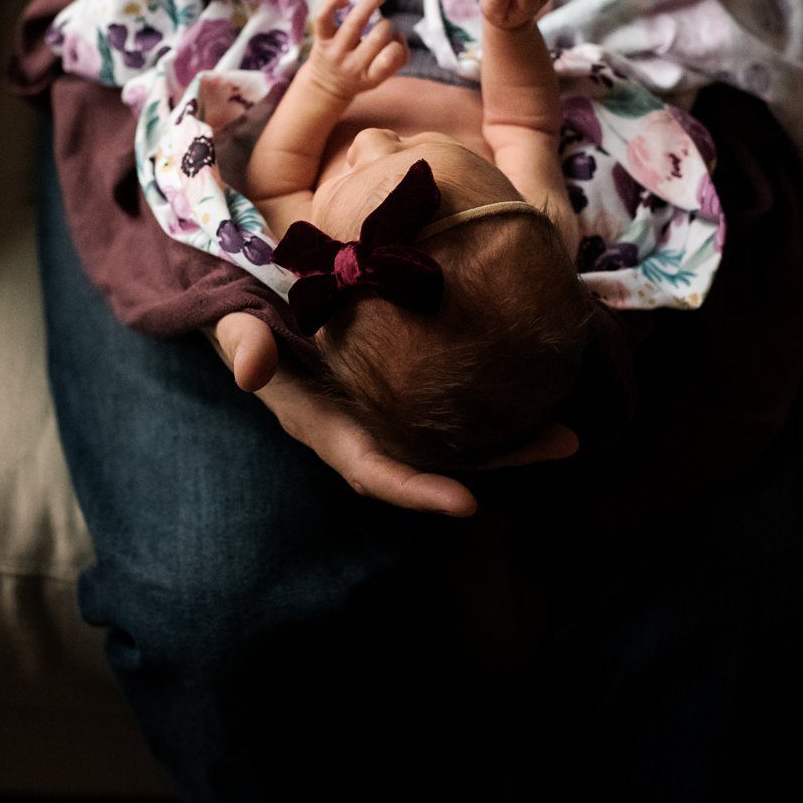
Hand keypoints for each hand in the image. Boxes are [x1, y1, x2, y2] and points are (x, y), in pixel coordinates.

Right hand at [210, 313, 586, 514]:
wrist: (251, 299)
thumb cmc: (243, 314)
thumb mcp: (233, 321)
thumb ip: (240, 340)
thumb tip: (250, 370)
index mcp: (322, 424)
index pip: (371, 469)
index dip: (416, 489)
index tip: (466, 503)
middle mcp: (364, 427)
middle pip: (434, 461)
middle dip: (496, 462)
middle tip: (563, 443)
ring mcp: (389, 411)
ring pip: (455, 435)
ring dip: (511, 436)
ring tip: (569, 427)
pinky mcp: (407, 385)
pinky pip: (455, 401)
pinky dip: (496, 398)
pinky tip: (542, 378)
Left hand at [300, 0, 406, 102]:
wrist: (325, 86)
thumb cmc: (360, 76)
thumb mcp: (381, 78)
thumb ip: (399, 59)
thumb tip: (398, 35)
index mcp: (371, 77)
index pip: (391, 59)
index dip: (398, 46)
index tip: (394, 44)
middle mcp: (352, 65)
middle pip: (379, 36)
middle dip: (387, 26)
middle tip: (382, 29)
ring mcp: (336, 51)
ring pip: (356, 22)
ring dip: (371, 2)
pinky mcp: (321, 39)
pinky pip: (322, 17)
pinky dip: (333, 3)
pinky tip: (345, 2)